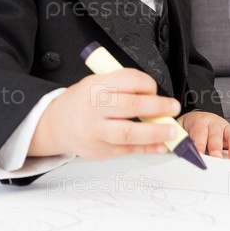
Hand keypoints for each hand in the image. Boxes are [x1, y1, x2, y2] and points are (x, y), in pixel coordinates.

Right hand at [28, 69, 180, 159]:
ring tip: (171, 131)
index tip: (156, 89)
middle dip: (157, 107)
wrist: (56, 125)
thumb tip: (155, 96)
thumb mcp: (96, 83)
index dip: (147, 84)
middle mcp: (94, 108)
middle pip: (130, 106)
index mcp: (95, 86)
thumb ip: (122, 86)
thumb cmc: (82, 102)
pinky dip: (147, 148)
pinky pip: (127, 150)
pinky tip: (160, 145)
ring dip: (154, 132)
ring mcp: (95, 132)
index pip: (127, 80)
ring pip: (128, 133)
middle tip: (173, 107)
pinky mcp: (99, 150)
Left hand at [177, 111, 229, 158]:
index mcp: (198, 121)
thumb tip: (175, 150)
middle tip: (215, 156)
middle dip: (216, 144)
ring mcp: (225, 128)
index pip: (199, 130)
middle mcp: (213, 123)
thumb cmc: (188, 129)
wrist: (196, 120)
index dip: (198, 141)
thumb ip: (178, 140)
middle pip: (216, 132)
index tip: (198, 152)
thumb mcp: (179, 131)